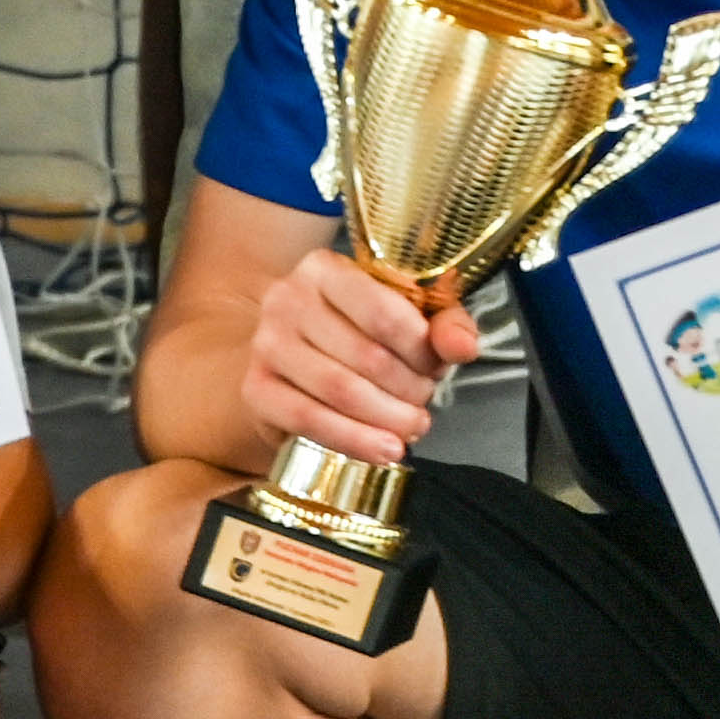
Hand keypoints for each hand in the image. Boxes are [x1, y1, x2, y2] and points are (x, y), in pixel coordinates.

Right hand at [239, 251, 473, 474]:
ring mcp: (266, 344)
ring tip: (412, 429)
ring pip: (340, 390)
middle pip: (366, 356)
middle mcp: (287, 298)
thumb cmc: (360, 332)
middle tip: (425, 404)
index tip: (437, 368)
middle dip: (409, 389)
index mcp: (325, 268)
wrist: (295, 359)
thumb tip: (464, 348)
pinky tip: (383, 450)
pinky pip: (308, 419)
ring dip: (387, 418)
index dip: (421, 349)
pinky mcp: (255, 388)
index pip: (384, 311)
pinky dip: (353, 440)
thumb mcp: (408, 315)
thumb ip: (444, 324)